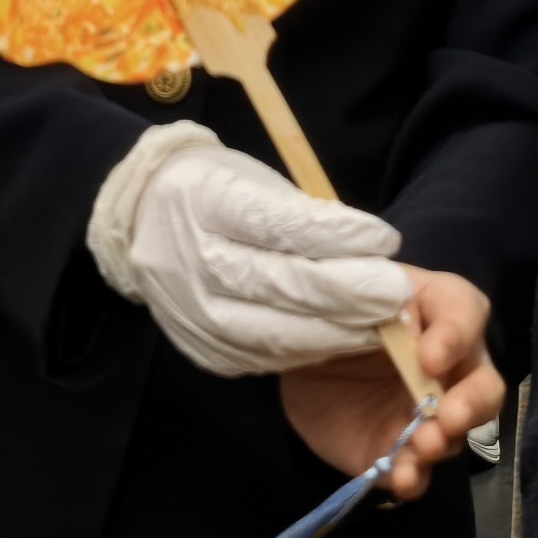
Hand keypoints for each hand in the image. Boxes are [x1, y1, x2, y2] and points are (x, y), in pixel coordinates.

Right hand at [86, 123, 412, 377]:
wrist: (139, 219)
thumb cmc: (214, 190)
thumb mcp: (254, 181)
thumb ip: (304, 216)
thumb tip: (369, 249)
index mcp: (203, 202)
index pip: (275, 224)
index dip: (334, 237)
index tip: (386, 241)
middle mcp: (189, 260)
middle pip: (276, 283)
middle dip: (346, 292)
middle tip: (397, 294)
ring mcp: (191, 312)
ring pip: (272, 332)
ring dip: (334, 331)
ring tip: (380, 325)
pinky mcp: (201, 349)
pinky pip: (262, 356)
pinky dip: (307, 349)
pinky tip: (340, 340)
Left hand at [282, 270, 502, 504]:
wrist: (291, 358)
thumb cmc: (324, 313)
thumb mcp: (339, 295)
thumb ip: (367, 302)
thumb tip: (402, 325)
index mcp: (432, 309)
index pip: (465, 312)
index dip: (456, 335)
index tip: (429, 357)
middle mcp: (444, 367)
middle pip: (484, 384)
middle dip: (473, 402)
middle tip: (449, 416)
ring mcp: (422, 415)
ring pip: (456, 434)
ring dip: (443, 442)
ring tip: (422, 446)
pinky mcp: (396, 450)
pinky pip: (417, 472)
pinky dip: (413, 477)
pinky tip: (402, 477)